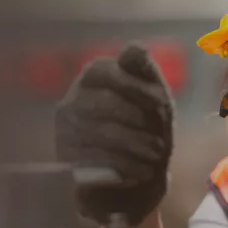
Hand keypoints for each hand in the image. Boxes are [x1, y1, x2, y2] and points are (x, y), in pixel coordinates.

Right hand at [55, 42, 174, 225]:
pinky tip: (144, 171)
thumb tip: (135, 48)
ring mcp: (65, 130)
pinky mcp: (66, 158)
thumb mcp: (155, 100)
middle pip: (107, 104)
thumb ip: (146, 72)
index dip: (136, 87)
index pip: (105, 72)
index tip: (162, 105)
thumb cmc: (147, 131)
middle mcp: (73, 100)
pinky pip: (98, 159)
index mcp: (94, 78)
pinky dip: (127, 166)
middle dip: (140, 123)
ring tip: (156, 157)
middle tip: (161, 142)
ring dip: (138, 146)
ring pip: (105, 133)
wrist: (135, 180)